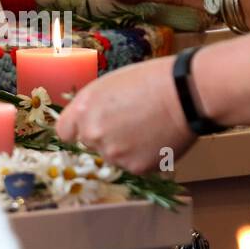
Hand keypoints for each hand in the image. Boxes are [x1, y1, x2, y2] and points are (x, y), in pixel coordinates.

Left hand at [56, 56, 195, 174]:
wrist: (185, 93)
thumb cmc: (152, 80)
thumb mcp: (111, 84)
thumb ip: (94, 106)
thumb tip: (89, 120)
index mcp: (83, 108)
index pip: (64, 132)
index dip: (78, 129)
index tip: (89, 127)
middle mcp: (93, 133)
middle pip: (90, 144)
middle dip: (106, 136)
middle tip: (130, 122)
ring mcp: (113, 153)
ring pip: (113, 156)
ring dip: (125, 148)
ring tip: (148, 127)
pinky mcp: (134, 167)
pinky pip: (134, 165)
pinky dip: (144, 156)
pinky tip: (157, 138)